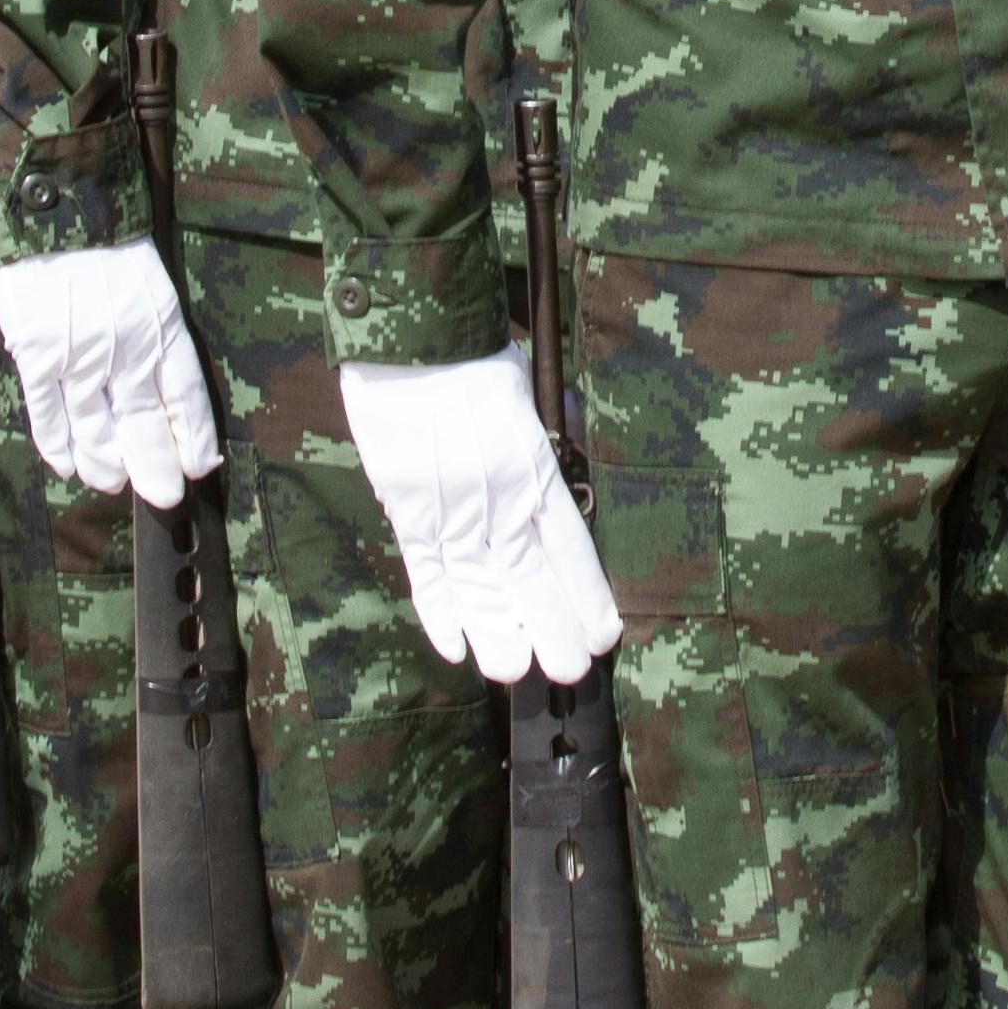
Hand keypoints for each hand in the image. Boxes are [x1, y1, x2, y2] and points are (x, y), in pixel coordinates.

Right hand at [0, 245, 223, 507]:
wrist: (57, 212)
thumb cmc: (108, 247)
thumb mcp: (151, 284)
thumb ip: (158, 334)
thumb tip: (164, 383)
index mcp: (160, 326)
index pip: (183, 394)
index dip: (191, 435)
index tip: (198, 468)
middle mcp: (125, 349)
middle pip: (142, 422)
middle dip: (155, 465)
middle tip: (165, 498)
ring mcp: (79, 356)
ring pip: (95, 427)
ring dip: (106, 462)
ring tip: (114, 483)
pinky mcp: (38, 356)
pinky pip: (48, 413)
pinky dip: (58, 444)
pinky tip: (68, 466)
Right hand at [339, 347, 621, 682]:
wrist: (415, 335)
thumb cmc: (476, 359)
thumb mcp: (529, 398)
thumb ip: (542, 449)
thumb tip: (556, 491)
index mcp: (534, 466)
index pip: (568, 547)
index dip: (584, 597)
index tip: (601, 637)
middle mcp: (497, 494)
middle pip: (528, 578)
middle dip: (549, 629)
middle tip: (566, 673)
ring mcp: (448, 505)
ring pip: (477, 586)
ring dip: (497, 632)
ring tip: (514, 671)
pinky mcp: (406, 506)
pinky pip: (424, 569)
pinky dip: (438, 609)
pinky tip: (456, 646)